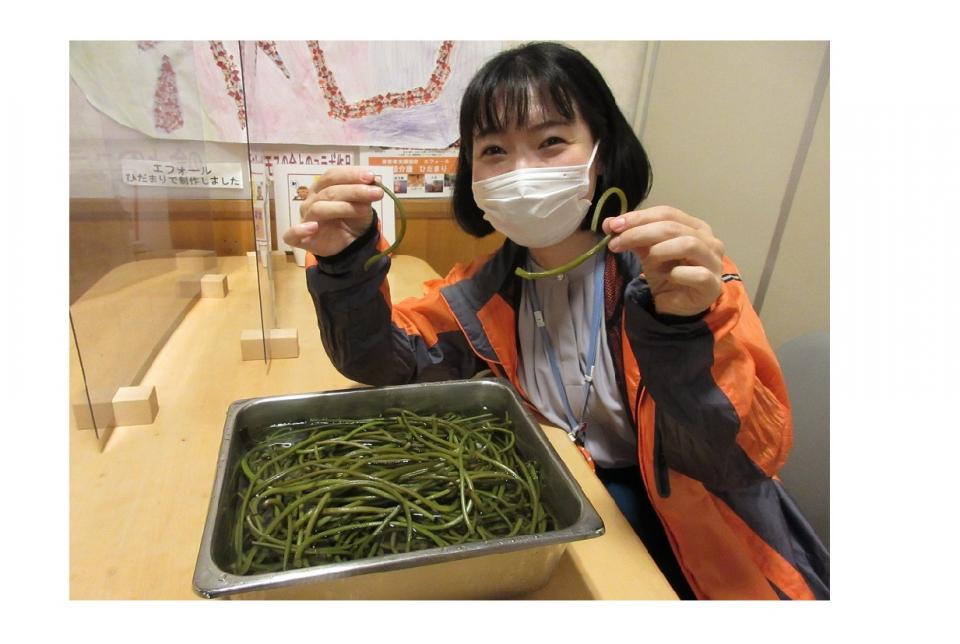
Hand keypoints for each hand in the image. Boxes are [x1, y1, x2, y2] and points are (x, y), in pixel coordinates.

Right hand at [282, 168, 382, 257]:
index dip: (351, 174)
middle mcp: (312, 200)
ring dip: (343, 207)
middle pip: (329, 192)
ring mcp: (305, 219)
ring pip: (319, 209)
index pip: (332, 176)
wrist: (350, 244)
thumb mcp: (363, 205)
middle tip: (376, 192)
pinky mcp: (300, 239)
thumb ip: (365, 193)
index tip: (371, 177)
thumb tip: (374, 181)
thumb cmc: (352, 219)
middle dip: (354, 191)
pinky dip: (299, 230)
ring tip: (365, 210)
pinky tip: (313, 227)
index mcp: (322, 187)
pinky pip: (292, 235)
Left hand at [602, 206, 724, 316]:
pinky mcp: (713, 284)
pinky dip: (678, 274)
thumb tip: (609, 223)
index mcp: (695, 226)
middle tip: (616, 242)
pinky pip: (697, 274)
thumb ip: (632, 236)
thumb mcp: (647, 252)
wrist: (675, 305)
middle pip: (673, 227)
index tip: (613, 225)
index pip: (666, 213)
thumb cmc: (667, 274)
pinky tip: (668, 277)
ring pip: (688, 244)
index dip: (639, 217)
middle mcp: (709, 240)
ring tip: (647, 260)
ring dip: (659, 250)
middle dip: (640, 233)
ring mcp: (714, 262)